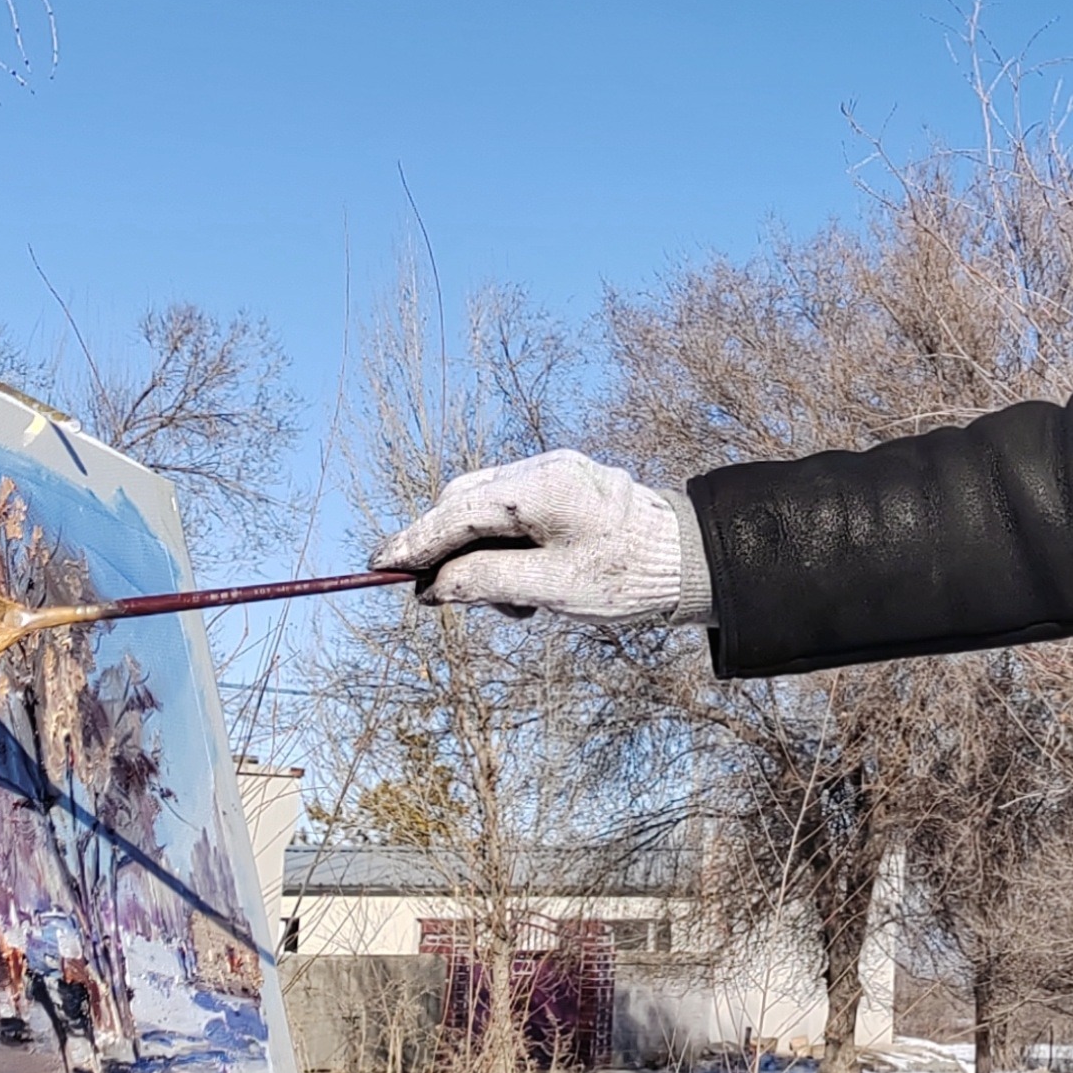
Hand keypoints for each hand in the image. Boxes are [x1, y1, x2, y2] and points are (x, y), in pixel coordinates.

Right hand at [372, 451, 711, 627]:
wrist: (693, 561)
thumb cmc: (626, 576)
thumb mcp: (547, 590)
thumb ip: (483, 583)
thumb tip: (430, 588)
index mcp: (539, 487)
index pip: (455, 513)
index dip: (414, 541)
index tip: (379, 566)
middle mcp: (544, 467)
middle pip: (466, 502)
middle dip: (446, 550)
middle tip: (435, 598)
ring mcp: (557, 471)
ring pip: (488, 506)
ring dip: (480, 554)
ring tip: (511, 606)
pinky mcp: (568, 483)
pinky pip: (516, 509)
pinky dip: (507, 545)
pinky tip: (526, 587)